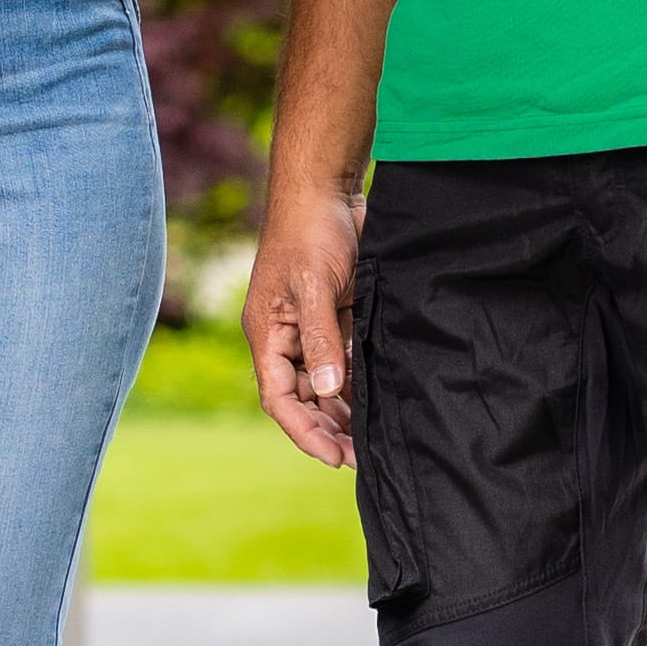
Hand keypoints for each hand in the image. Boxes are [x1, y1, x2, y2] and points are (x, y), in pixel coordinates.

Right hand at [250, 180, 359, 462]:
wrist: (327, 188)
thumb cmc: (310, 231)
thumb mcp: (314, 286)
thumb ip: (322, 339)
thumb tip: (331, 391)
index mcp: (268, 334)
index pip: (280, 399)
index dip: (304, 432)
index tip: (335, 457)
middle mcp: (286, 336)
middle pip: (303, 398)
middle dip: (328, 429)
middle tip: (362, 456)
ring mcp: (311, 327)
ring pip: (325, 383)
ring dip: (344, 410)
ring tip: (372, 438)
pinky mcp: (336, 314)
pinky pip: (345, 359)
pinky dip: (358, 381)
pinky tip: (379, 399)